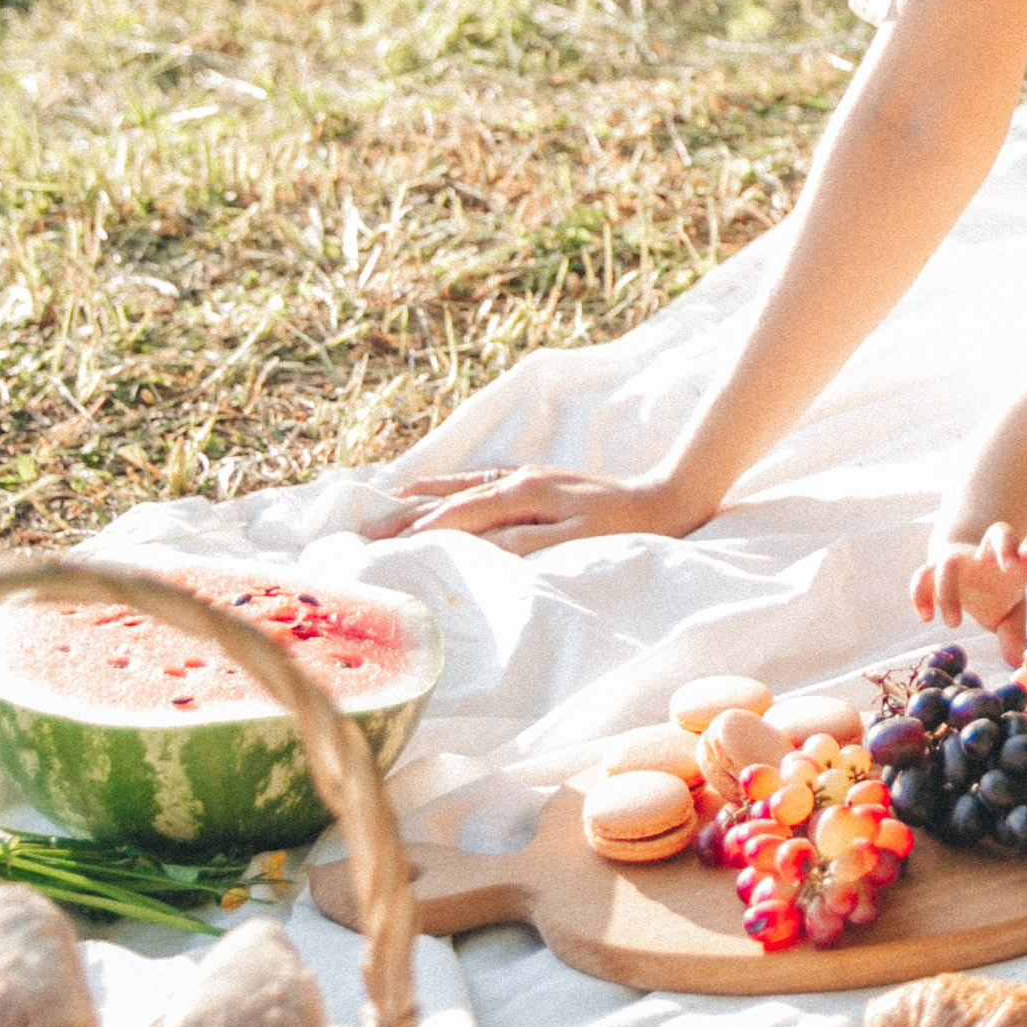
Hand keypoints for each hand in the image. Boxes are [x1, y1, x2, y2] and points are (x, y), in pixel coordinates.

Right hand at [365, 464, 703, 555]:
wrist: (665, 498)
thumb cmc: (622, 528)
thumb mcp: (574, 541)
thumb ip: (523, 543)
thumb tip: (475, 547)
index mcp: (521, 495)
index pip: (455, 516)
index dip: (416, 533)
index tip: (377, 550)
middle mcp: (516, 479)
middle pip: (448, 498)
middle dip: (405, 517)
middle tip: (361, 535)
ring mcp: (524, 476)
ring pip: (459, 485)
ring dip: (420, 498)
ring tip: (382, 507)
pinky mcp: (534, 479)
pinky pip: (478, 478)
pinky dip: (449, 484)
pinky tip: (434, 488)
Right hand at [915, 524, 1026, 647]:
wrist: (961, 570)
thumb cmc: (994, 593)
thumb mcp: (1008, 613)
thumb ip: (1014, 634)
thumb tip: (1018, 662)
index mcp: (1013, 563)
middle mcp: (987, 555)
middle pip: (1000, 533)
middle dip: (1005, 548)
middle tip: (1008, 569)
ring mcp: (959, 560)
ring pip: (950, 562)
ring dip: (950, 591)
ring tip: (955, 624)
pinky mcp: (933, 570)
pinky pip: (921, 575)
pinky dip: (920, 594)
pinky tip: (926, 617)